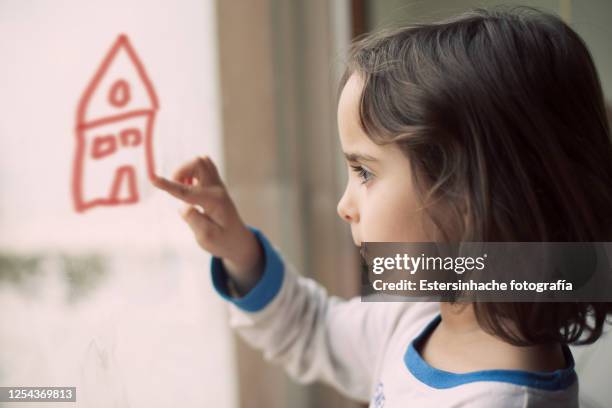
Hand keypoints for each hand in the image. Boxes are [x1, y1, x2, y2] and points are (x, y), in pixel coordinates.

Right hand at [152, 156, 262, 293]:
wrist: (237, 240)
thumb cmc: (222, 241)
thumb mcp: (206, 238)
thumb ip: (194, 220)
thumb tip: (184, 206)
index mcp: (215, 202)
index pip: (187, 191)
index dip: (168, 185)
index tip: (152, 178)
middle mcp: (218, 189)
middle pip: (198, 163)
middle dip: (181, 172)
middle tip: (178, 190)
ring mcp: (219, 185)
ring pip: (202, 162)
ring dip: (187, 171)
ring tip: (184, 189)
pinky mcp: (217, 185)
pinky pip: (204, 167)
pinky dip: (192, 173)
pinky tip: (191, 189)